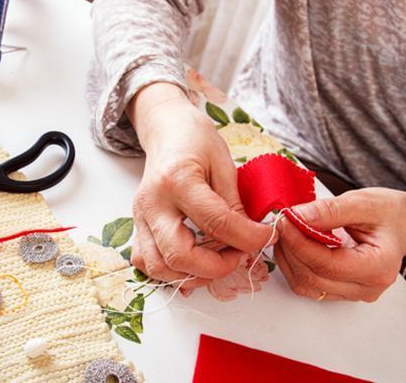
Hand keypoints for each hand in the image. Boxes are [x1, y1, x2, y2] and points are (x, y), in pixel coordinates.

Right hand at [127, 83, 272, 286]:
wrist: (166, 129)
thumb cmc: (195, 140)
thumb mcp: (224, 164)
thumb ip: (234, 205)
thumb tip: (252, 238)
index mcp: (178, 180)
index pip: (216, 223)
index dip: (248, 238)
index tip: (267, 237)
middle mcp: (153, 203)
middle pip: (179, 255)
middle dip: (216, 267)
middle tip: (240, 256)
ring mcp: (140, 217)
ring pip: (157, 267)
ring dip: (191, 275)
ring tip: (217, 262)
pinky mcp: (137, 226)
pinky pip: (146, 262)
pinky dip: (169, 272)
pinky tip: (193, 264)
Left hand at [274, 188, 405, 301]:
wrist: (403, 224)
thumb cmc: (389, 212)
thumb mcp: (363, 202)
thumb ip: (329, 211)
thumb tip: (297, 217)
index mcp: (379, 266)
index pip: (327, 264)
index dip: (299, 243)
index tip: (284, 221)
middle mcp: (368, 287)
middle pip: (313, 278)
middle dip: (290, 249)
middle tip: (281, 223)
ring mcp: (355, 293)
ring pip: (307, 285)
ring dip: (289, 259)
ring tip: (286, 232)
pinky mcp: (342, 292)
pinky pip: (310, 285)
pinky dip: (295, 265)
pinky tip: (293, 244)